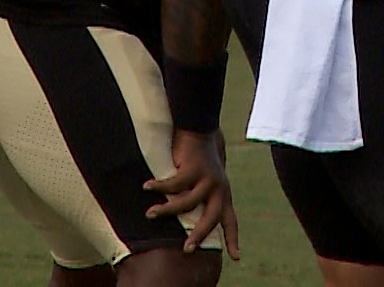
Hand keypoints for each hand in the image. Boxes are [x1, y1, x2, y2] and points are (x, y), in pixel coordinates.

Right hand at [143, 129, 238, 258]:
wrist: (200, 126)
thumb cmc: (200, 152)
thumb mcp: (206, 177)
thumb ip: (203, 194)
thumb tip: (190, 213)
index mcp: (223, 192)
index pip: (230, 220)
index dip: (233, 239)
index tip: (237, 257)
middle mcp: (219, 187)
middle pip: (211, 219)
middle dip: (198, 235)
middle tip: (187, 249)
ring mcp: (208, 178)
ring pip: (187, 204)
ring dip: (166, 211)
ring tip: (149, 214)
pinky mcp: (194, 169)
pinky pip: (173, 185)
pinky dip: (159, 187)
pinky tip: (147, 187)